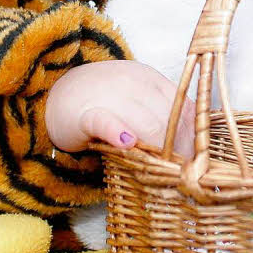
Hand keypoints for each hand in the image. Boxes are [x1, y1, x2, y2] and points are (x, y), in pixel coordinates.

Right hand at [45, 60, 195, 157]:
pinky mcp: (86, 114)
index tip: (195, 161)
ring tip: (162, 172)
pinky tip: (128, 144)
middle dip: (178, 151)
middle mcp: (132, 82)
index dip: (192, 138)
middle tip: (181, 175)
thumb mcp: (135, 99)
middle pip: (168, 119)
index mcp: (148, 78)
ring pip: (147, 124)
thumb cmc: (103, 103)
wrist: (57, 96)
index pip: (183, 108)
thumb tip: (192, 148)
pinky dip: (119, 133)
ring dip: (159, 151)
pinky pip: (107, 121)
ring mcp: (108, 95)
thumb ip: (160, 115)